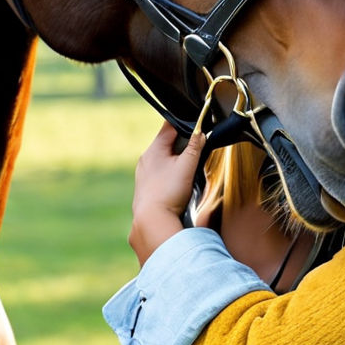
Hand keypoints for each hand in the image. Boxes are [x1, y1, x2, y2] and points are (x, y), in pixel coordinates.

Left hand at [128, 122, 205, 265]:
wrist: (152, 221)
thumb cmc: (168, 192)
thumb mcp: (187, 165)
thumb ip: (195, 146)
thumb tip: (201, 132)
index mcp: (154, 149)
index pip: (169, 126)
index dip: (184, 123)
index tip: (195, 125)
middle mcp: (145, 159)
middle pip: (166, 143)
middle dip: (181, 144)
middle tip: (195, 150)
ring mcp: (143, 174)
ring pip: (162, 159)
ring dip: (175, 160)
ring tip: (187, 169)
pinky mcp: (145, 187)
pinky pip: (159, 173)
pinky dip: (169, 173)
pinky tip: (177, 183)